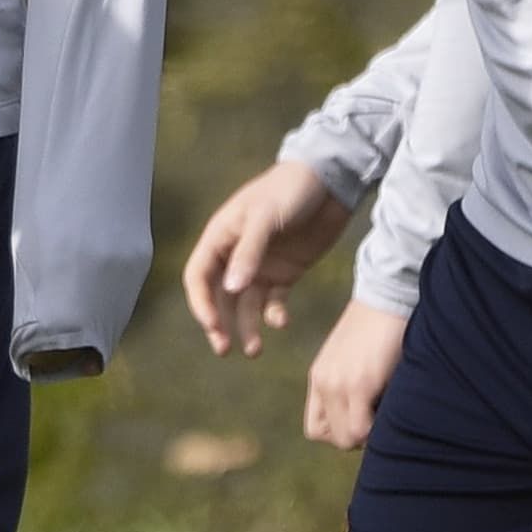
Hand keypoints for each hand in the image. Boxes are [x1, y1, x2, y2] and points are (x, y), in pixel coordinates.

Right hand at [185, 159, 350, 356]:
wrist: (332, 182)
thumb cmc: (291, 189)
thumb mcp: (266, 217)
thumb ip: (249, 252)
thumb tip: (230, 290)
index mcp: (221, 236)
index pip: (199, 276)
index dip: (201, 302)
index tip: (212, 326)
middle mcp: (236, 254)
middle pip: (218, 296)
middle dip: (219, 323)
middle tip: (225, 349)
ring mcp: (260, 265)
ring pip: (245, 305)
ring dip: (246, 327)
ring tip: (255, 350)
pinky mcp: (285, 273)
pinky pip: (272, 302)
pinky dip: (273, 315)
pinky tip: (281, 323)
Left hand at [303, 296, 406, 452]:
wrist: (389, 293)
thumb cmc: (381, 325)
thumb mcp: (354, 357)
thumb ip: (350, 383)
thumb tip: (370, 415)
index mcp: (320, 376)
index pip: (316, 428)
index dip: (340, 432)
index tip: (364, 419)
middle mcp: (323, 382)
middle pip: (330, 437)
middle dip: (357, 436)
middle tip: (380, 418)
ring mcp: (339, 384)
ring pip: (346, 438)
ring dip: (369, 434)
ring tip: (388, 411)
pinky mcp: (360, 384)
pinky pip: (362, 429)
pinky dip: (378, 429)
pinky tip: (393, 407)